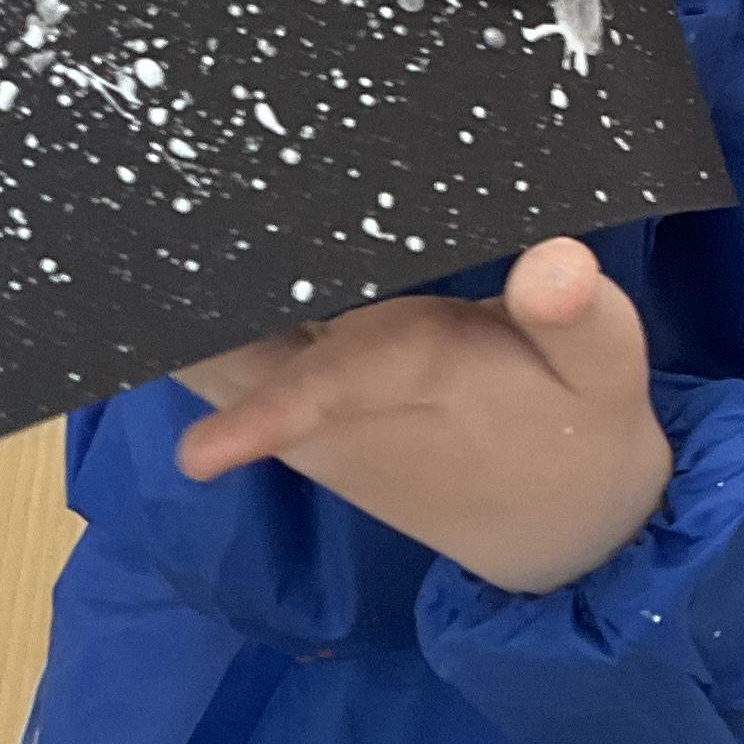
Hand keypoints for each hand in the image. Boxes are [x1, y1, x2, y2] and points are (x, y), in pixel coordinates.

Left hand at [175, 239, 671, 592]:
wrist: (560, 527)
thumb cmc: (579, 428)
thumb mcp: (607, 371)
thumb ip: (580, 318)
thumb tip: (556, 265)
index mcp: (408, 374)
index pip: (326, 389)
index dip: (266, 416)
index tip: (196, 454)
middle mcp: (334, 401)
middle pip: (222, 358)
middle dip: (176, 309)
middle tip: (136, 222)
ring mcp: (304, 409)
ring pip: (211, 359)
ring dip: (175, 310)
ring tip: (143, 217)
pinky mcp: (298, 412)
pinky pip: (230, 359)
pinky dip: (201, 315)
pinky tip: (185, 249)